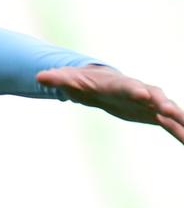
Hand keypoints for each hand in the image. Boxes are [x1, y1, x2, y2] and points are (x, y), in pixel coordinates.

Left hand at [37, 64, 183, 144]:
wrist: (98, 86)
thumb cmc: (83, 81)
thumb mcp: (68, 80)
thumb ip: (56, 79)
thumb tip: (39, 75)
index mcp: (117, 84)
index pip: (126, 85)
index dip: (133, 89)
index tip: (141, 93)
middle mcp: (138, 91)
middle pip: (152, 95)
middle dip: (161, 102)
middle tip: (170, 109)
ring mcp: (148, 103)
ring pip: (167, 111)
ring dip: (178, 119)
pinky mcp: (152, 115)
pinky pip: (171, 125)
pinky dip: (181, 132)